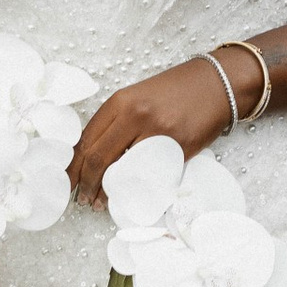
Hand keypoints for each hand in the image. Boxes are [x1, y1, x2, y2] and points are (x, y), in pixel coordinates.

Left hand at [67, 57, 239, 210]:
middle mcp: (136, 115)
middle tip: (81, 199)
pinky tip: (128, 196)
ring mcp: (158, 133)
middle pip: (98, 157)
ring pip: (121, 171)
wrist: (218, 83)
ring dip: (107, 192)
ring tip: (99, 203)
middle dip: (85, 183)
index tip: (67, 181)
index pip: (87, 139)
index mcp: (121, 100)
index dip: (73, 165)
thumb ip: (117, 122)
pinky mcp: (179, 148)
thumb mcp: (139, 97)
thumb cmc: (177, 90)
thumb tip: (93, 157)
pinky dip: (135, 189)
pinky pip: (149, 175)